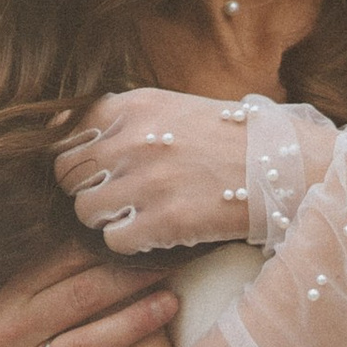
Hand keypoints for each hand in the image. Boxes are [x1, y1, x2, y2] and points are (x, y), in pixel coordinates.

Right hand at [0, 239, 179, 346]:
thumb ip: (19, 243)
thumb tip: (69, 193)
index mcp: (0, 290)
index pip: (60, 262)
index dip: (105, 247)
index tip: (142, 233)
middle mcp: (4, 331)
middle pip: (77, 299)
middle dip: (128, 279)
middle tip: (169, 262)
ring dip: (129, 326)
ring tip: (169, 305)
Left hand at [57, 91, 251, 254]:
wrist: (286, 165)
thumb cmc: (227, 137)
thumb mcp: (172, 108)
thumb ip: (122, 118)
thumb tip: (60, 134)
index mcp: (135, 105)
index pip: (66, 132)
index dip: (76, 155)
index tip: (94, 168)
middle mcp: (135, 139)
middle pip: (67, 173)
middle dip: (85, 187)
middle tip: (117, 195)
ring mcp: (149, 181)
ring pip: (85, 210)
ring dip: (106, 218)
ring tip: (139, 213)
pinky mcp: (166, 221)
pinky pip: (113, 240)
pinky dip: (130, 241)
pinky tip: (156, 231)